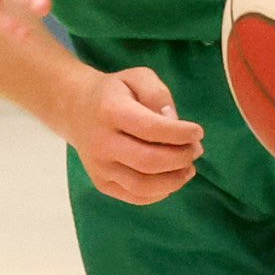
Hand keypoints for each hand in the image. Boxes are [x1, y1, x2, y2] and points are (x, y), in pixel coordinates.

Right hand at [55, 64, 203, 204]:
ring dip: (175, 180)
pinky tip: (170, 178)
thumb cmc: (115, 92)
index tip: (198, 132)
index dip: (180, 134)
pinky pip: (136, 197)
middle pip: (149, 161)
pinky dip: (161, 192)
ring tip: (188, 168)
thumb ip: (158, 95)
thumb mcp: (137, 78)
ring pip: (143, 186)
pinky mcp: (101, 183)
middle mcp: (101, 143)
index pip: (151, 129)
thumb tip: (173, 122)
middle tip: (195, 150)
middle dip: (181, 158)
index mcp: (110, 111)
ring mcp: (99, 167)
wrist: (76, 109)